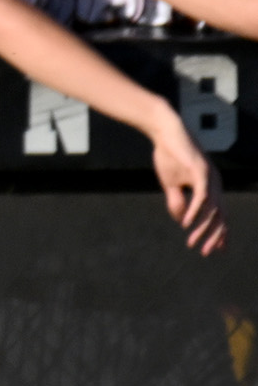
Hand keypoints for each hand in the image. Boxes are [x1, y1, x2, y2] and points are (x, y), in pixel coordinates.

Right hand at [151, 123, 227, 254]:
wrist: (165, 132)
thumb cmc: (169, 155)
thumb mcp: (171, 184)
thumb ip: (177, 202)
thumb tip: (182, 221)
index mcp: (210, 186)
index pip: (219, 214)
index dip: (219, 232)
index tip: (215, 250)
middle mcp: (215, 183)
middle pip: (220, 215)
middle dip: (215, 236)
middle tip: (206, 253)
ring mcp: (210, 177)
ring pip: (212, 209)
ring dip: (203, 229)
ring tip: (194, 243)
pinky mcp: (200, 171)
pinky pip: (201, 196)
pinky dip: (195, 211)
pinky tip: (188, 224)